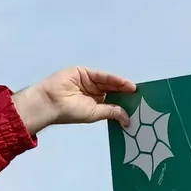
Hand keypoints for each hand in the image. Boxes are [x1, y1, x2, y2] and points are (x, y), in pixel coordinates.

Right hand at [12, 67, 135, 135]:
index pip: (112, 101)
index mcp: (95, 103)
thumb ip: (111, 112)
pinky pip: (101, 75)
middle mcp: (93, 92)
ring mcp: (89, 81)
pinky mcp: (84, 72)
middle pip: (112, 90)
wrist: (51, 102)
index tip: (138, 105)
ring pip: (108, 82)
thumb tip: (127, 119)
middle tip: (140, 96)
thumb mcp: (94, 114)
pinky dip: (113, 79)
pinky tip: (124, 84)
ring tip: (134, 90)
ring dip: (121, 86)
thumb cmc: (71, 112)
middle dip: (125, 93)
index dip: (124, 102)